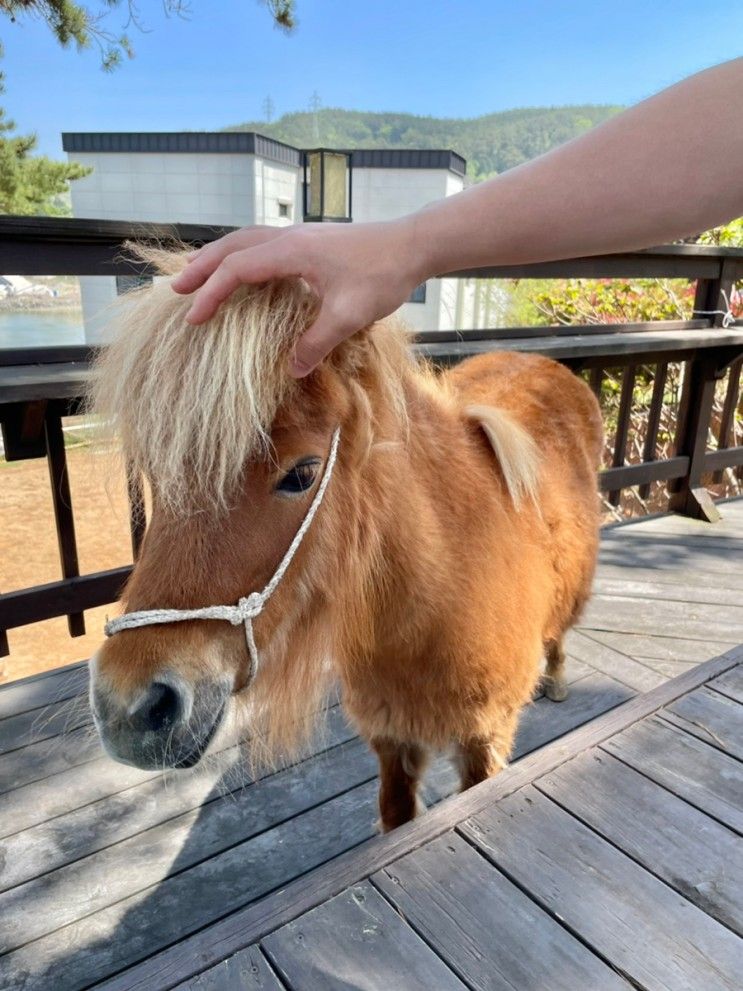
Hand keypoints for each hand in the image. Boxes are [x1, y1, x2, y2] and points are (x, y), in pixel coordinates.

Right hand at [171, 219, 424, 376]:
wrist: (411, 245)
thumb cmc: (382, 276)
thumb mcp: (349, 316)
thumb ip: (317, 342)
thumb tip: (292, 369)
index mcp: (292, 252)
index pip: (238, 270)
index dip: (213, 294)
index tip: (194, 318)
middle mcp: (289, 237)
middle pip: (233, 246)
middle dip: (202, 268)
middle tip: (176, 291)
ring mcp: (300, 235)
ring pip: (246, 240)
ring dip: (220, 257)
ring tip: (199, 277)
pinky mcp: (310, 240)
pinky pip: (264, 243)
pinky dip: (243, 256)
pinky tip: (245, 274)